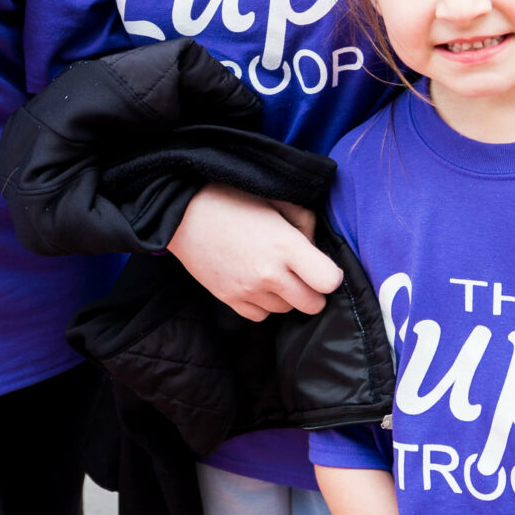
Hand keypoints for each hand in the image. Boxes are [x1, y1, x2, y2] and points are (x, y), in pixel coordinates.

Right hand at [167, 183, 341, 321]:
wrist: (184, 212)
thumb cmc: (232, 199)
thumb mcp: (277, 199)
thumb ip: (305, 224)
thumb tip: (314, 248)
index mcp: (285, 246)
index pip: (328, 282)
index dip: (331, 276)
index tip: (322, 266)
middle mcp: (269, 274)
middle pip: (312, 304)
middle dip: (313, 291)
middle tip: (303, 274)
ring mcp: (247, 290)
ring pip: (285, 311)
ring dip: (286, 296)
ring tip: (272, 272)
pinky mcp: (229, 300)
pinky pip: (260, 316)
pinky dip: (263, 304)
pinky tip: (256, 283)